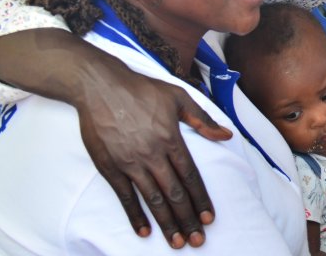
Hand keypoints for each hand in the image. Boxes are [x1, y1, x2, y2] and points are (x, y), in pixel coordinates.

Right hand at [76, 67, 231, 247]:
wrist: (99, 86)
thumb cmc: (141, 90)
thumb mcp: (178, 97)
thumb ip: (202, 120)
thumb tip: (226, 135)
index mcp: (171, 139)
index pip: (191, 176)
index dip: (201, 199)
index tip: (209, 218)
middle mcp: (152, 154)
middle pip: (174, 193)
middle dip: (188, 219)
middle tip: (198, 240)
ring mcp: (129, 162)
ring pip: (152, 199)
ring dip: (166, 223)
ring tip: (178, 242)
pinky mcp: (109, 166)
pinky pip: (125, 196)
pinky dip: (135, 215)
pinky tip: (145, 231)